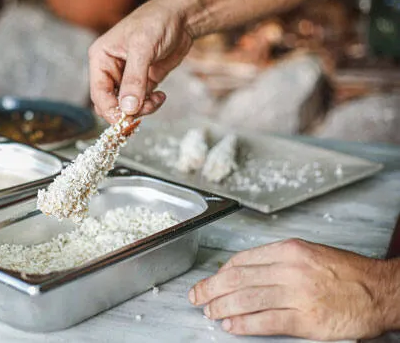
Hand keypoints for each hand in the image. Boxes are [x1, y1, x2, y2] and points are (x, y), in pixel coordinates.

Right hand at [88, 0, 192, 123]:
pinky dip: (150, 104)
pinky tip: (161, 96)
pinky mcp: (143, 81)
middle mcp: (110, 68)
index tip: (125, 121)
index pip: (98, 93)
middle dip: (126, 111)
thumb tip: (127, 108)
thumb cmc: (158, 21)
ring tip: (156, 100)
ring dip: (141, 109)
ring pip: (126, 106)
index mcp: (101, 58)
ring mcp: (127, 76)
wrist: (183, 16)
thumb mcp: (143, 48)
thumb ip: (134, 80)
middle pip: (110, 103)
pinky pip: (140, 102)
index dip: (110, 110)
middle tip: (144, 110)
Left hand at [188, 239, 392, 339]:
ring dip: (222, 307)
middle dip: (211, 289)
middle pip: (237, 278)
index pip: (242, 260)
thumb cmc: (346, 273)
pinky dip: (244, 324)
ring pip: (246, 299)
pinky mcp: (306, 319)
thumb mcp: (308, 254)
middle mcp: (290, 269)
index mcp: (289, 250)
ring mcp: (298, 294)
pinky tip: (232, 326)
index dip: (219, 273)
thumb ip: (276, 261)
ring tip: (210, 312)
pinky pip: (266, 321)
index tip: (209, 281)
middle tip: (196, 296)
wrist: (380, 291)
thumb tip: (244, 272)